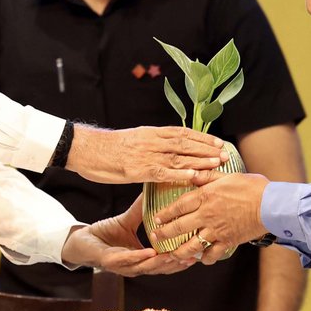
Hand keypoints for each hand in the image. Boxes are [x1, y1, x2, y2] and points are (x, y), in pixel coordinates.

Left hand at [60, 196, 197, 275]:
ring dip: (161, 262)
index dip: (181, 257)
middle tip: (193, 256)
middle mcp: (135, 266)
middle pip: (160, 268)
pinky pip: (126, 260)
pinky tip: (149, 252)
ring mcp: (123, 266)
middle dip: (177, 263)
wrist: (80, 240)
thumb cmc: (105, 234)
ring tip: (176, 255)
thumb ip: (142, 210)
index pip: (165, 261)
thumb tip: (156, 189)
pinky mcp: (109, 262)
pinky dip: (138, 257)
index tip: (197, 250)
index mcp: (142, 258)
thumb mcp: (128, 220)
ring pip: (146, 267)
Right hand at [65, 125, 226, 184]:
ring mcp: (147, 155)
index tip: (217, 141)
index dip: (201, 137)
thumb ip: (149, 143)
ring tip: (218, 163)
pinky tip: (197, 178)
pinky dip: (183, 175)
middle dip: (207, 148)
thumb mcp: (131, 139)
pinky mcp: (139, 169)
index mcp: (150, 132)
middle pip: (186, 143)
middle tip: (225, 153)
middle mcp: (152, 141)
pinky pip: (166, 173)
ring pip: (180, 156)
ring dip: (201, 160)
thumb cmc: (106, 148)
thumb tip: (163, 149)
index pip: (182, 133)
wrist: (85, 149)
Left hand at [151, 171, 270, 264]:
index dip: (164, 214)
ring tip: (173, 254)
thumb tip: (192, 174)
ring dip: (180, 252)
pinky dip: (205, 258)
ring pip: (191, 246)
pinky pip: (212, 254)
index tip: (156, 219)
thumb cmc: (251, 187)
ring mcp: (216, 230)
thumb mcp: (227, 176)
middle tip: (156, 237)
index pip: (177, 206)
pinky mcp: (228, 241)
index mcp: (205, 196)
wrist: (271, 205)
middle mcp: (206, 215)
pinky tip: (201, 258)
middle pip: (178, 227)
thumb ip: (207, 177)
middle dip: (164, 234)